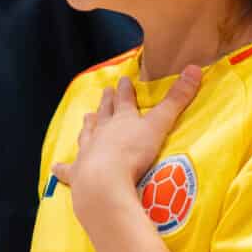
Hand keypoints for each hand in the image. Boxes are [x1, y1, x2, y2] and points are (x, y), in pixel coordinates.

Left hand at [51, 68, 203, 212]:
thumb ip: (177, 100)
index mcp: (122, 120)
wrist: (104, 183)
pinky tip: (56, 167)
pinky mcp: (77, 174)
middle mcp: (102, 132)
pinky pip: (67, 170)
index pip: (124, 100)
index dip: (125, 90)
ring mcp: (87, 152)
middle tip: (105, 92)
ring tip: (87, 117)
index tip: (123, 79)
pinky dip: (62, 169)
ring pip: (87, 134)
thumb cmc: (133, 153)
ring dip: (88, 126)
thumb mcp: (159, 125)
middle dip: (106, 103)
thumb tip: (196, 68)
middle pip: (104, 114)